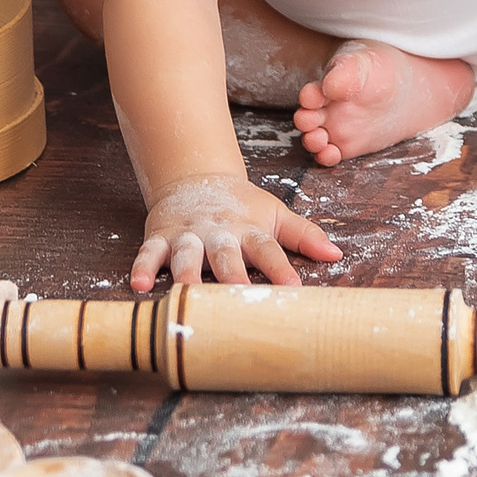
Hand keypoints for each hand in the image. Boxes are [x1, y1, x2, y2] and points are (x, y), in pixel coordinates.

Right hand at [129, 174, 343, 290]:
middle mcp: (218, 232)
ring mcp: (188, 234)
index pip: (268, 248)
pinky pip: (149, 253)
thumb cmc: (241, 207)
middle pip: (225, 254)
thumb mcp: (275, 214)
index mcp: (248, 229)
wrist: (196, 179)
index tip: (294, 289)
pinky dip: (142, 267)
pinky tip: (139, 285)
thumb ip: (304, 234)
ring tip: (186, 294)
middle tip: (239, 296)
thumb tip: (336, 254)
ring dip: (186, 274)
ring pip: (186, 255)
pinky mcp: (160, 236)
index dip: (281, 268)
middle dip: (232, 275)